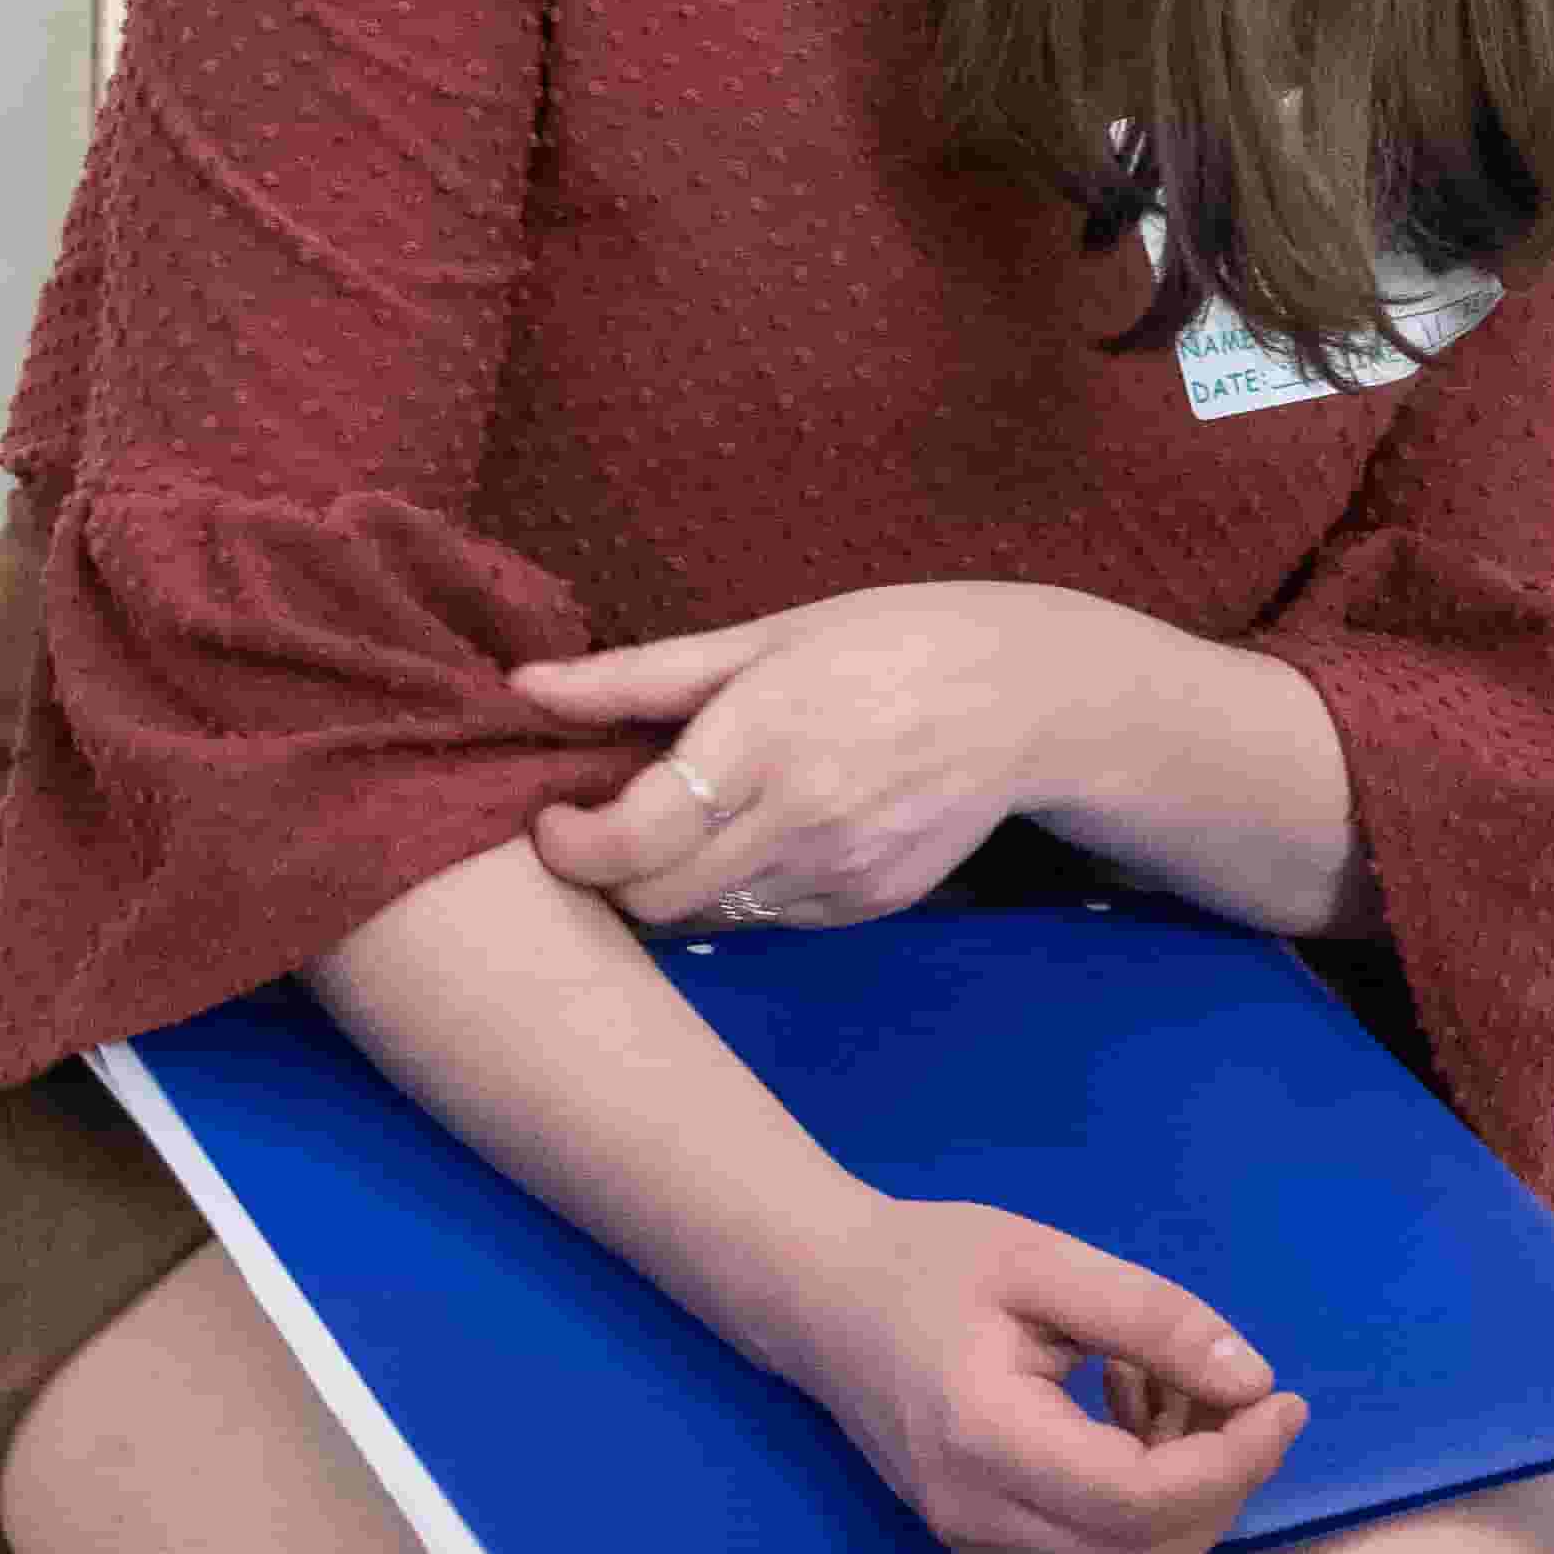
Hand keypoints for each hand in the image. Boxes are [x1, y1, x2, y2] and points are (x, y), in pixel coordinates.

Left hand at [524, 588, 1127, 936]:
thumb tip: (525, 688)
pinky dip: (743, 888)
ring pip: (706, 918)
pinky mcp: (869, 904)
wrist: (1029, 698)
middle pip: (655, 899)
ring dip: (672, 886)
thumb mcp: (767, 635)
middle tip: (607, 825)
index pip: (632, 840)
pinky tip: (765, 833)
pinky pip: (768, 918)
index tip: (556, 818)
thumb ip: (639, 676)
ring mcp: (841, 871)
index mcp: (764, 736)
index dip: (571, 845)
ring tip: (683, 826)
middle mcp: (802, 817)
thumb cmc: (890, 643)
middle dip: (612, 874)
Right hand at [798, 1202, 1307, 1553]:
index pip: (1145, 1500)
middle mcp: (982, 1519)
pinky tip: (1120, 1397)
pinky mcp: (989, 1541)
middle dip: (1222, 1478)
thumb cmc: (926, 1265)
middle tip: (1233, 1385)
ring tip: (1158, 1371)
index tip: (1281, 1398)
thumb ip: (1152, 1317)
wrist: (818, 1300)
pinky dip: (1145, 1483)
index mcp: (988, 1443)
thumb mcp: (1044, 1262)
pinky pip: (1100, 1539)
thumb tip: (1252, 1378)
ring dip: (1185, 1479)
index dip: (1235, 1461)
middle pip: (1154, 1552)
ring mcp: (981, 1542)